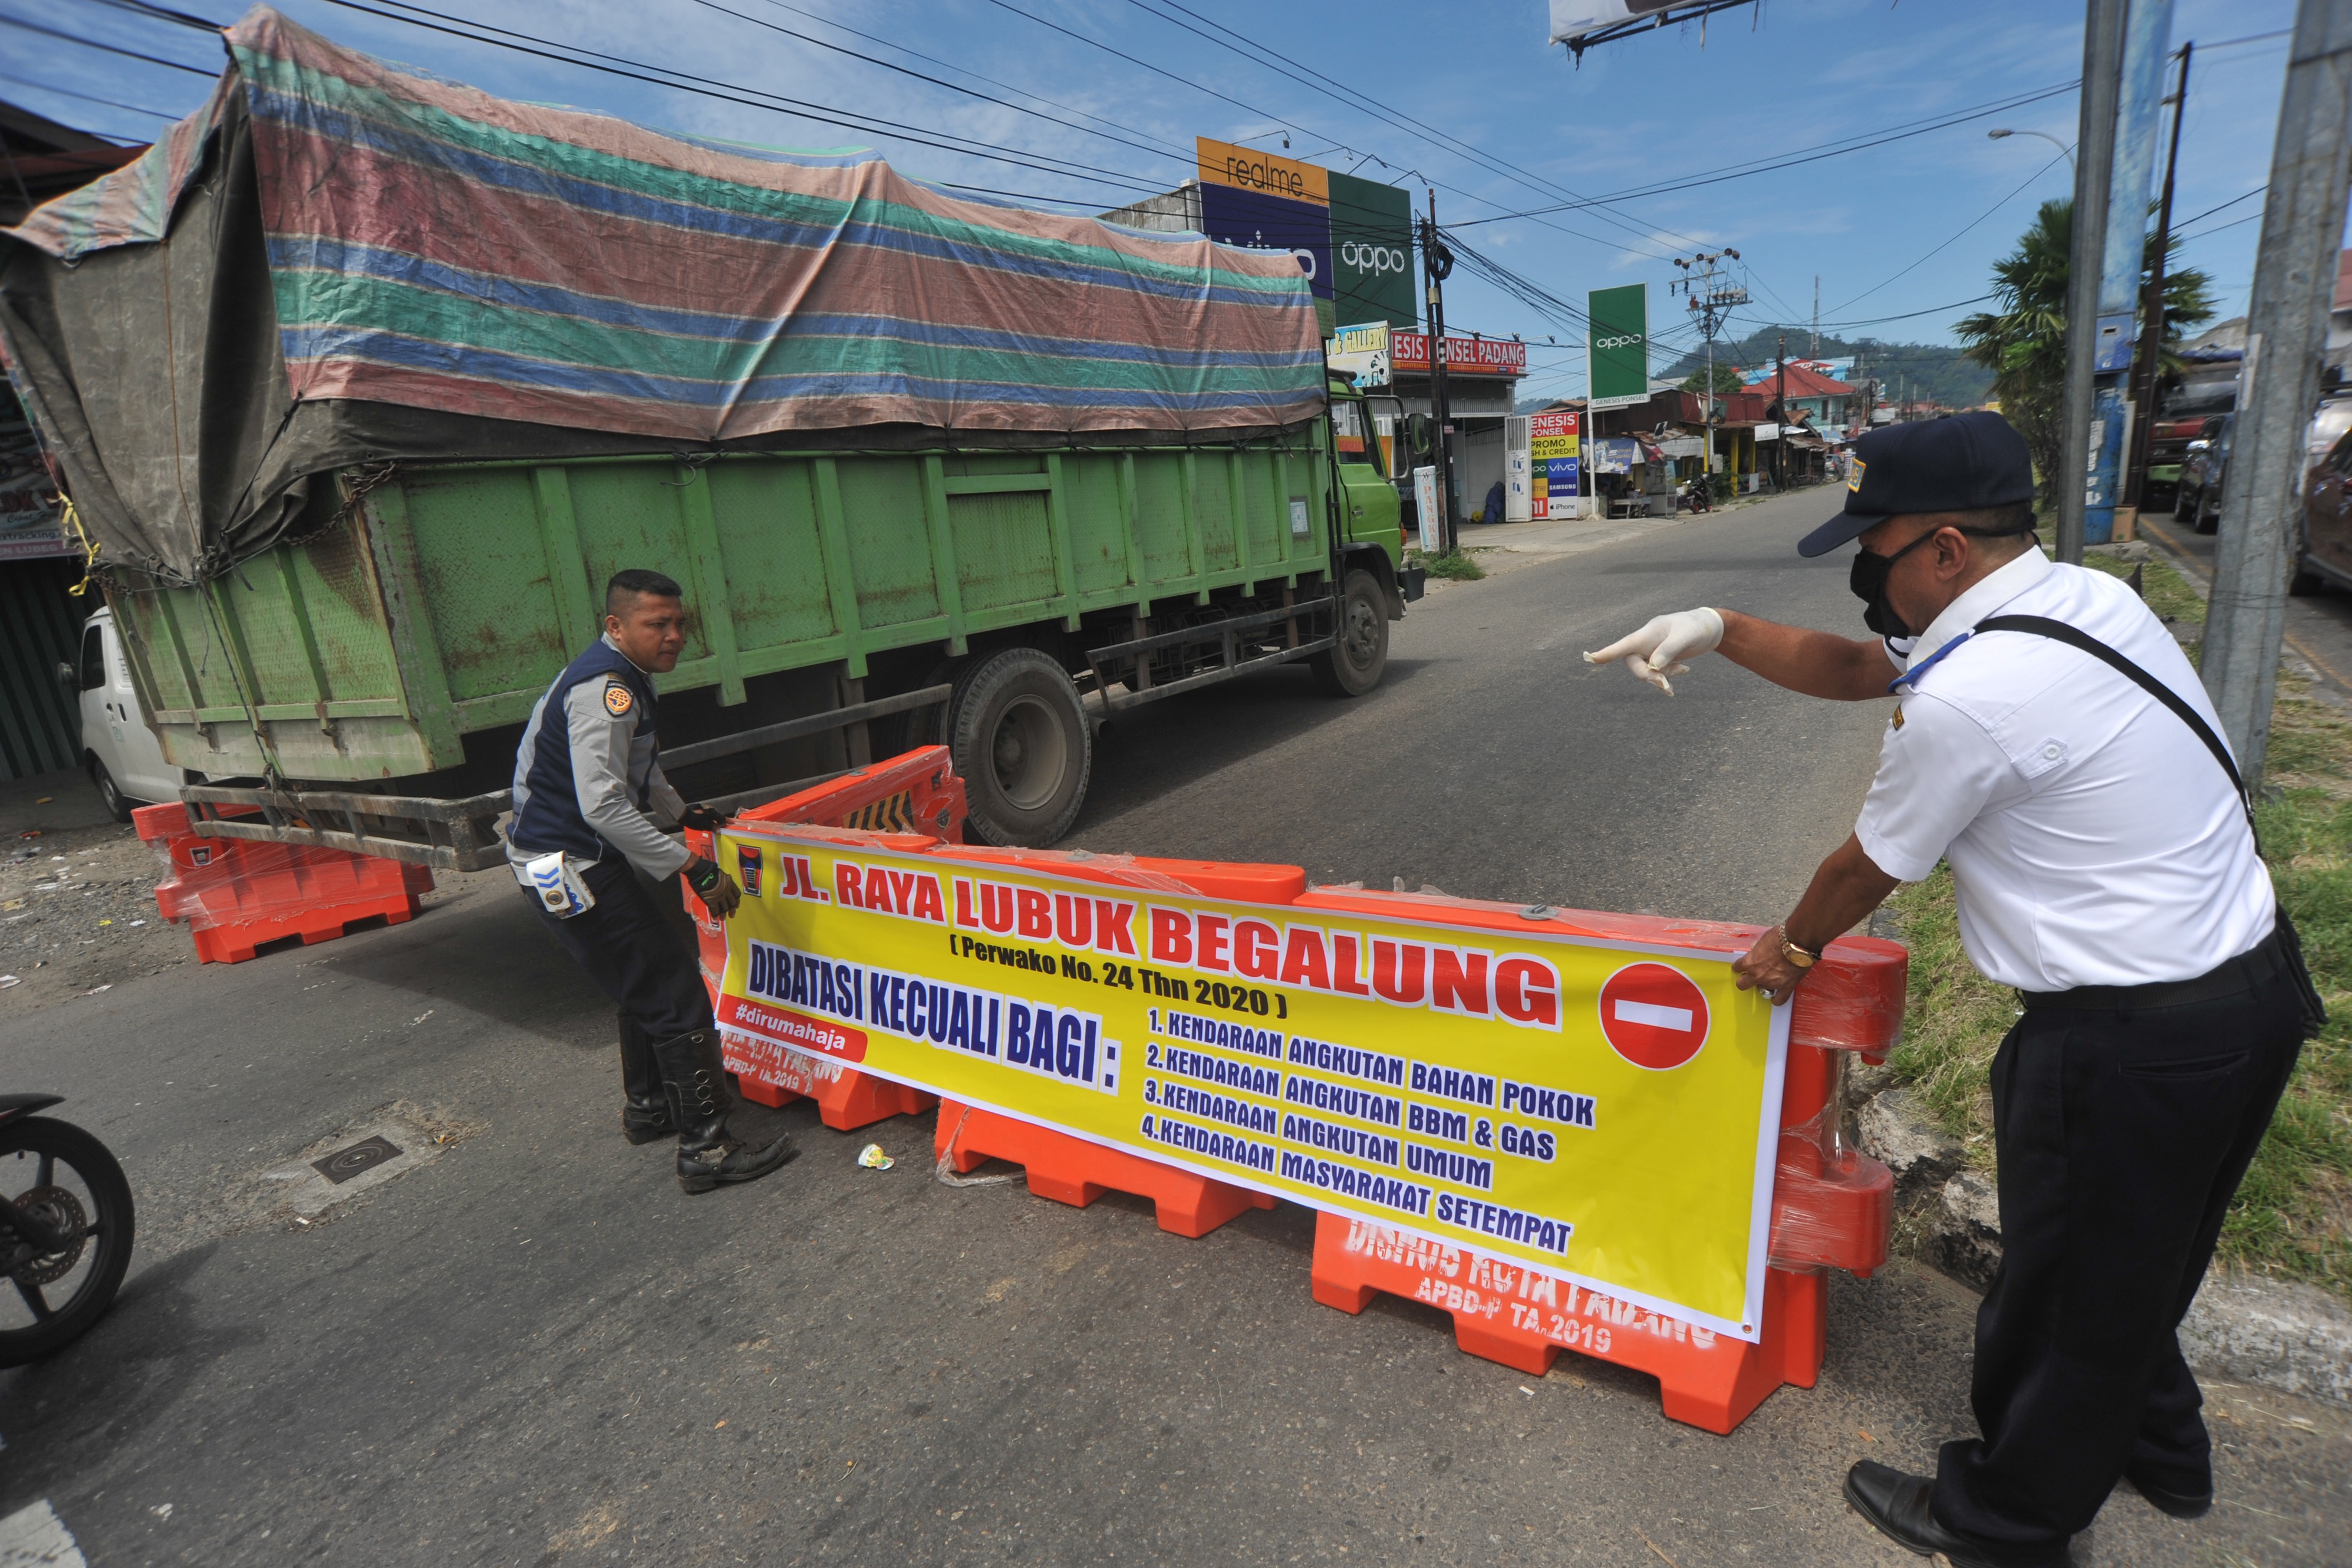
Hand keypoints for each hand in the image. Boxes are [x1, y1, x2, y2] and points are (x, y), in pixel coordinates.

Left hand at [678, 804, 728, 832]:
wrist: (682, 813)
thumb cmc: (693, 820)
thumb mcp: (704, 826)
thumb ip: (712, 827)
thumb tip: (719, 830)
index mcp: (713, 813)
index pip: (722, 818)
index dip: (726, 821)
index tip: (731, 823)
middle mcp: (710, 809)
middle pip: (718, 815)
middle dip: (721, 820)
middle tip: (725, 824)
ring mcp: (705, 807)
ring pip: (712, 814)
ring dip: (715, 818)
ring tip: (716, 824)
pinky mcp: (700, 807)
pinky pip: (707, 813)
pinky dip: (710, 817)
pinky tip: (708, 820)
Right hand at [683, 856, 741, 918]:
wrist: (701, 873)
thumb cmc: (709, 871)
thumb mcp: (721, 875)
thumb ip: (724, 881)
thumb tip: (723, 884)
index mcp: (730, 883)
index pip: (737, 894)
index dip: (737, 901)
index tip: (736, 906)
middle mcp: (727, 891)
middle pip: (732, 903)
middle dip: (732, 910)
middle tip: (732, 915)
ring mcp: (720, 897)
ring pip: (724, 908)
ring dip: (723, 914)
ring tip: (723, 918)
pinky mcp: (712, 901)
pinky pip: (715, 910)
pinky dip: (715, 915)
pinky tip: (715, 918)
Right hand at [1583, 607, 1724, 695]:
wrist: (1710, 628)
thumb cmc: (1696, 627)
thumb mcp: (1686, 636)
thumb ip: (1669, 650)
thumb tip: (1654, 667)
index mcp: (1648, 633)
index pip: (1624, 645)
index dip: (1607, 653)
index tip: (1590, 658)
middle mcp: (1646, 642)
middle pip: (1634, 663)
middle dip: (1648, 676)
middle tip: (1666, 685)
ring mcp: (1652, 650)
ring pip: (1646, 670)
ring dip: (1661, 676)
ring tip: (1683, 671)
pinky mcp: (1660, 657)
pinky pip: (1656, 671)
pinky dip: (1667, 675)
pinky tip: (1684, 671)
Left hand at [1732, 924, 1807, 1006]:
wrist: (1798, 943)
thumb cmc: (1780, 937)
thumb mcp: (1764, 939)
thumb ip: (1758, 948)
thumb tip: (1756, 948)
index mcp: (1750, 962)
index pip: (1738, 967)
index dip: (1739, 966)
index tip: (1741, 966)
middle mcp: (1757, 975)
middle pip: (1742, 984)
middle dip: (1744, 981)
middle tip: (1749, 977)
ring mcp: (1771, 983)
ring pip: (1761, 990)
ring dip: (1763, 985)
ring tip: (1768, 981)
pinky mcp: (1786, 987)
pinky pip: (1780, 999)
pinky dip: (1777, 1000)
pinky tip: (1776, 999)